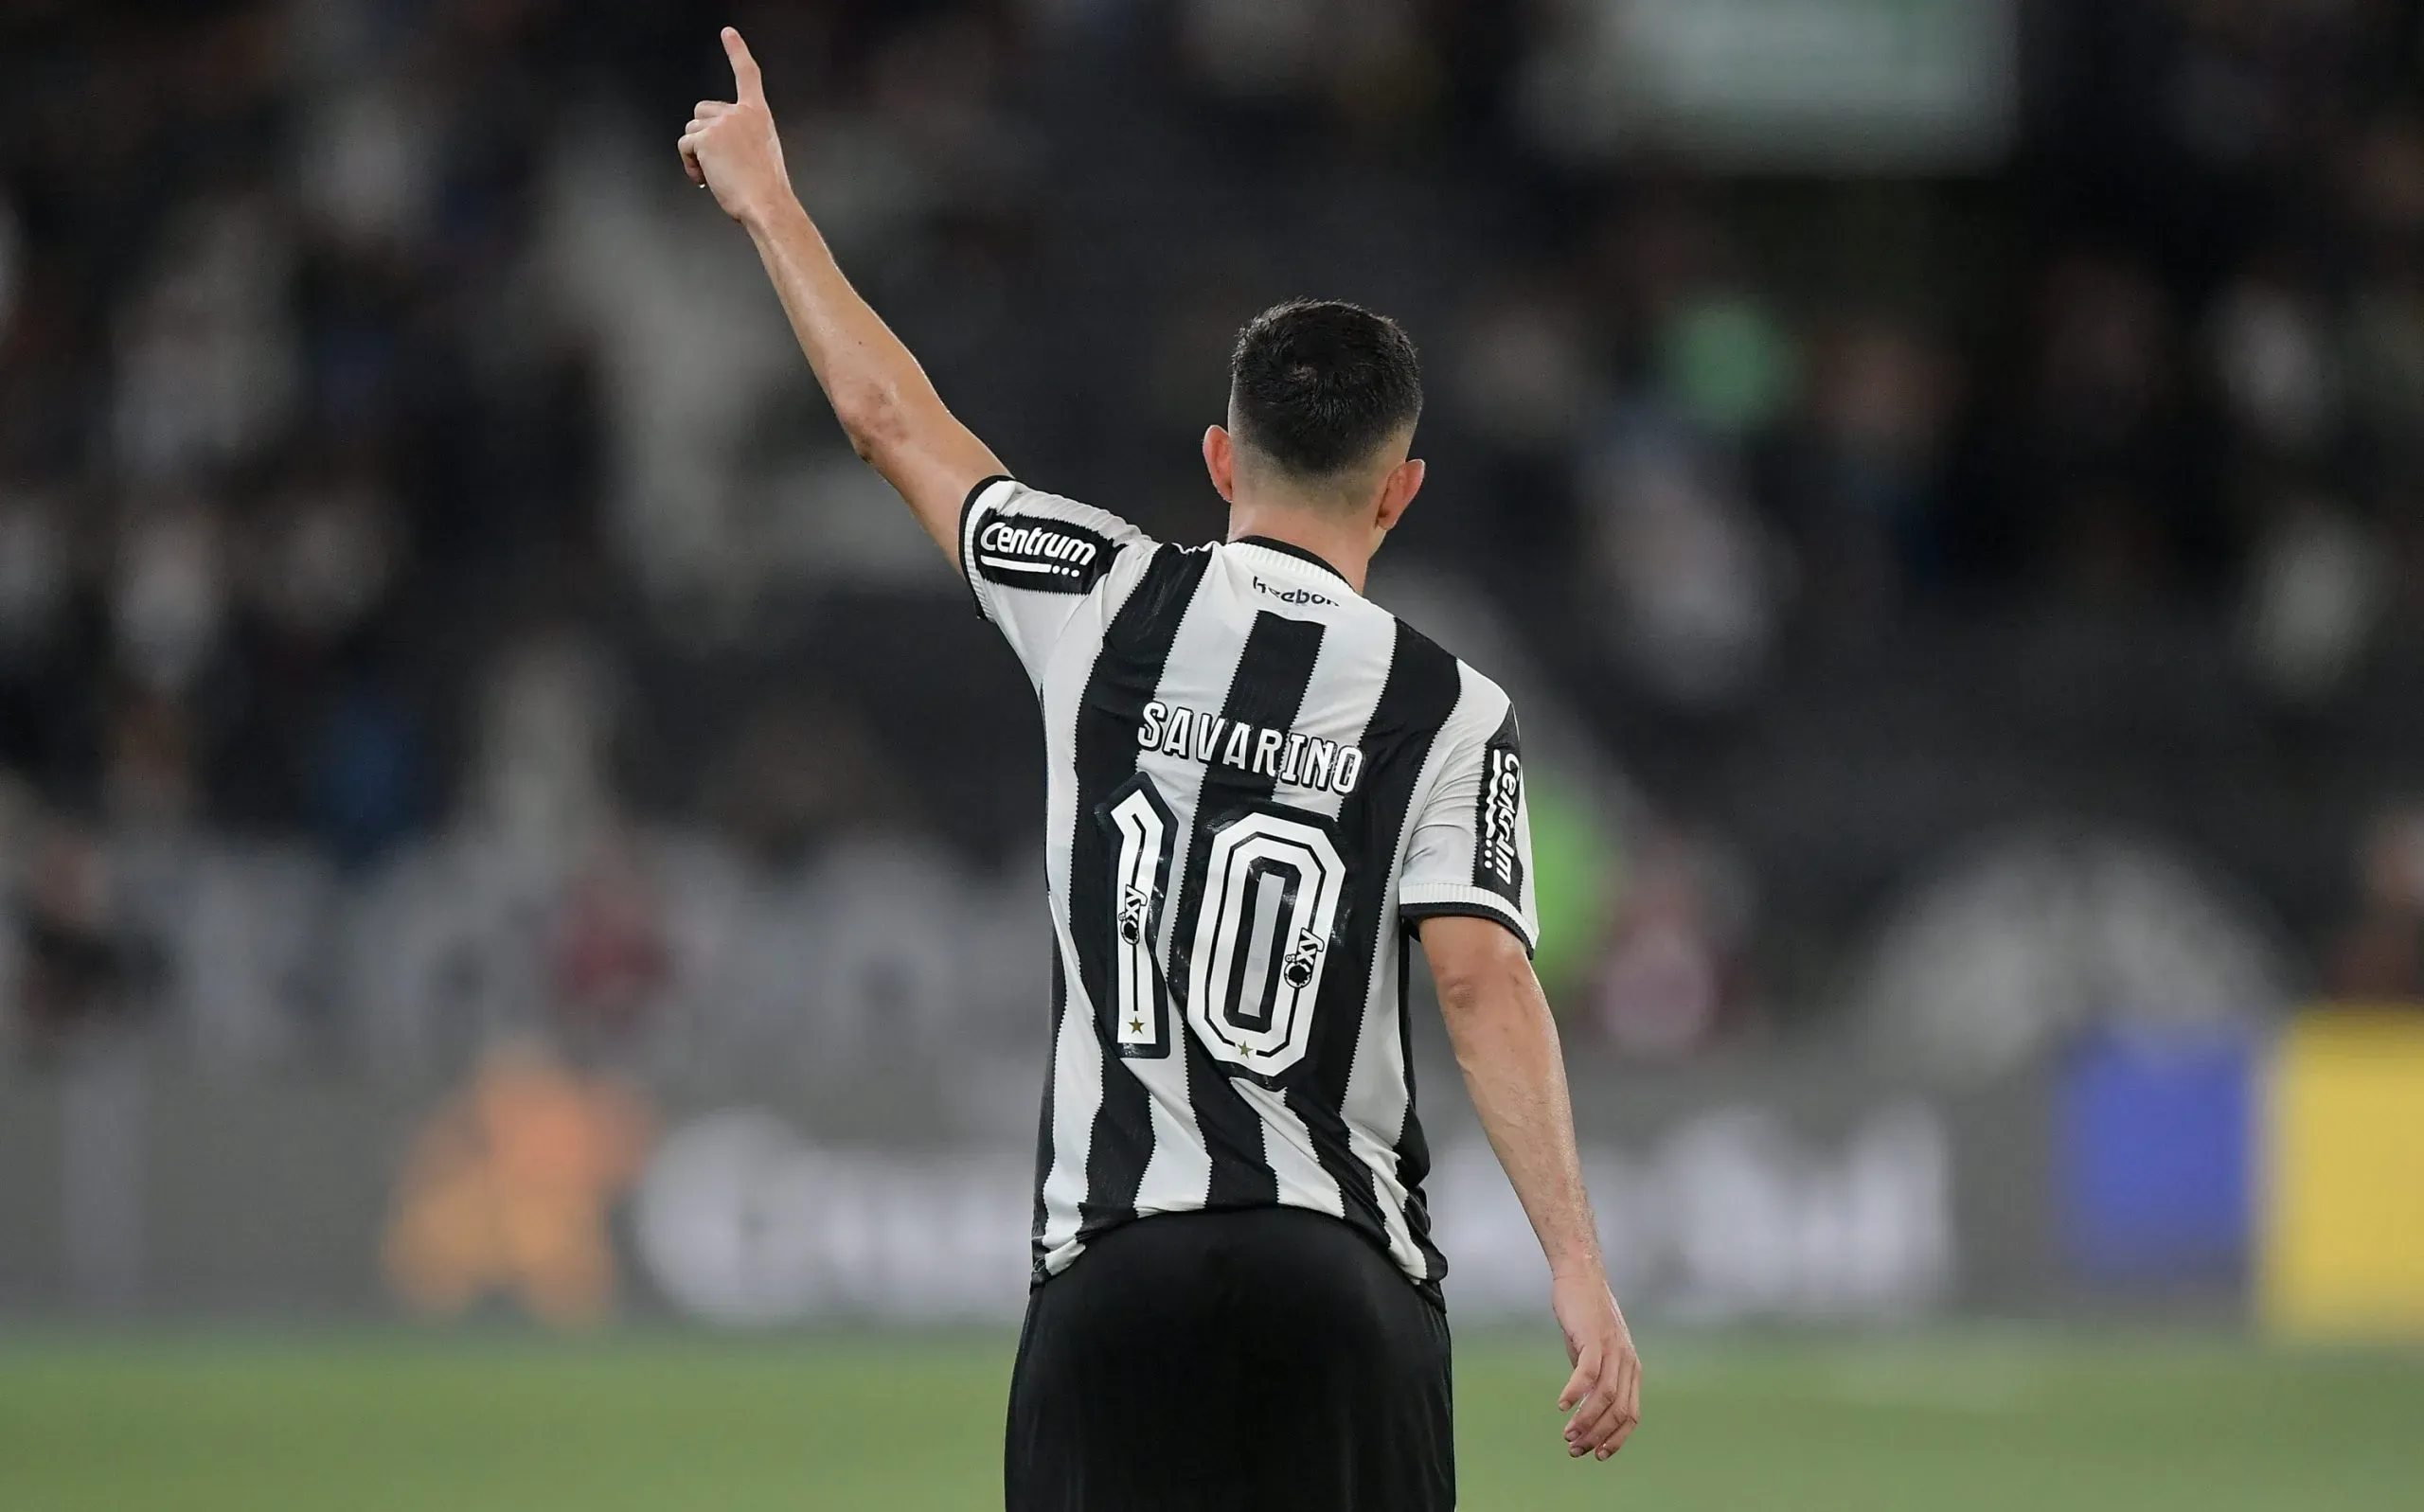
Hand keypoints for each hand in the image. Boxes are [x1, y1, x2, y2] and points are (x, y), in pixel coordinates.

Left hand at [679, 28, 793, 227]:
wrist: (767, 204)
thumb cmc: (766, 187)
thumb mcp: (761, 152)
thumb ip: (741, 137)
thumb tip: (714, 145)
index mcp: (758, 114)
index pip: (747, 75)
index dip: (737, 52)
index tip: (728, 33)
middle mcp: (740, 113)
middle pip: (702, 111)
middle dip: (703, 136)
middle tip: (718, 163)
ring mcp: (723, 123)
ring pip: (691, 130)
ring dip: (697, 154)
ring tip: (715, 174)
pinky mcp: (706, 138)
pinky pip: (685, 146)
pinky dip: (690, 164)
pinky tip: (706, 179)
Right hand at [1551, 1269, 1641, 1460]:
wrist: (1580, 1277)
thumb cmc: (1585, 1316)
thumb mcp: (1594, 1352)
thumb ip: (1595, 1377)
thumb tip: (1585, 1406)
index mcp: (1631, 1369)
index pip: (1631, 1416)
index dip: (1615, 1439)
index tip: (1597, 1454)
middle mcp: (1627, 1362)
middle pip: (1618, 1411)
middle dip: (1597, 1436)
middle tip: (1575, 1449)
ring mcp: (1613, 1350)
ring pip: (1604, 1397)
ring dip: (1585, 1421)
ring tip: (1567, 1435)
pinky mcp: (1594, 1338)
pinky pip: (1588, 1373)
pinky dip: (1575, 1393)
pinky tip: (1561, 1405)